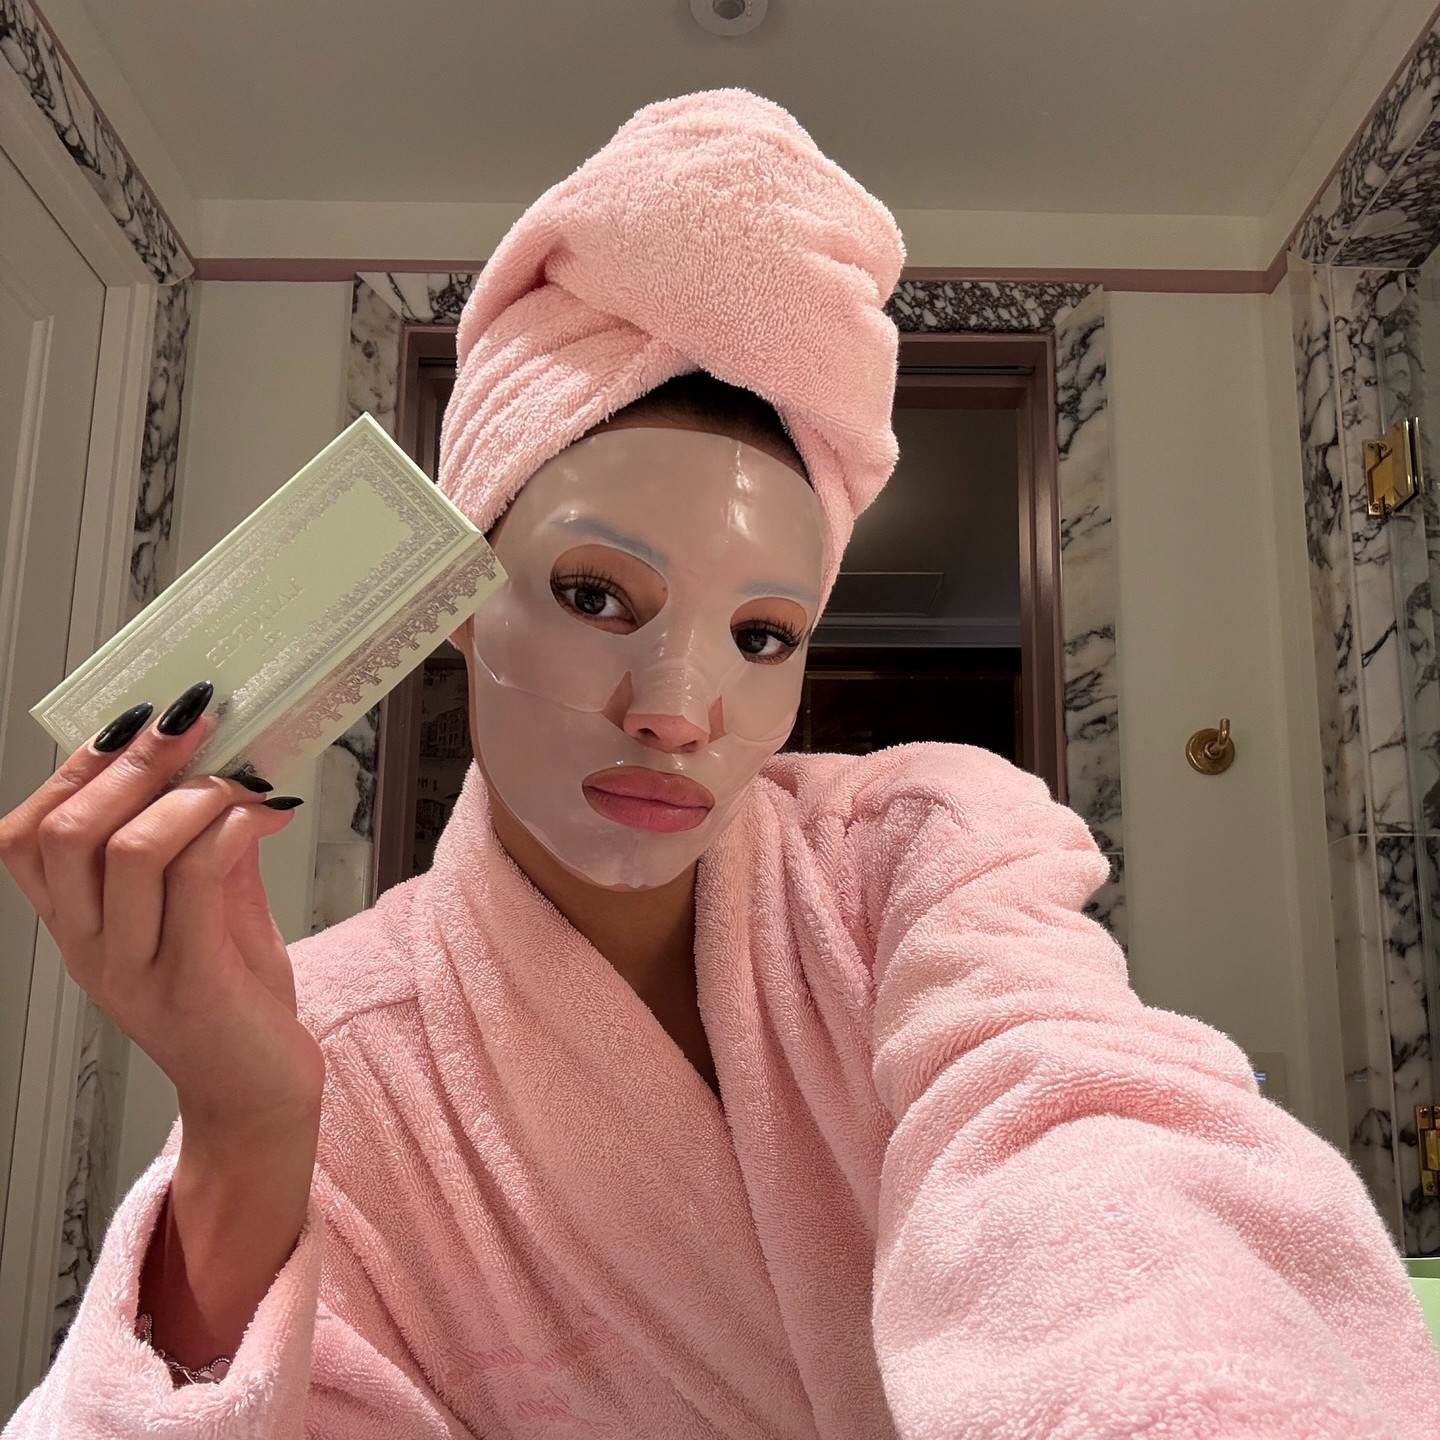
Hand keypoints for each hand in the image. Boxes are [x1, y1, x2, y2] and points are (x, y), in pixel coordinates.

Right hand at [0, 682, 322, 1146]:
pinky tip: (263, 814)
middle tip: (193, 721)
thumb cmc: (232, 1001)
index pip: (26, 837)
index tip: (131, 720)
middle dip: (132, 763)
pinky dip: (230, 829)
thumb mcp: (208, 910)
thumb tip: (223, 768)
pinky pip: (198, 881)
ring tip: (239, 774)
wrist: (257, 1096)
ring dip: (190, 793)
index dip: (73, 769)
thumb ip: (201, 846)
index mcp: (78, 925)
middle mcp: (90, 948)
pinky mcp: (193, 983)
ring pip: (129, 851)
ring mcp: (136, 970)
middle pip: (67, 834)